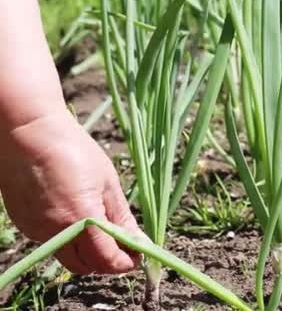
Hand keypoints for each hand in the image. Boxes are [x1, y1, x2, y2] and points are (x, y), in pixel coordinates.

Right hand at [0, 110, 140, 273]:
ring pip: (67, 256)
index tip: (138, 257)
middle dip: (107, 263)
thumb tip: (139, 242)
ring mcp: (36, 229)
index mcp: (81, 218)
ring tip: (102, 230)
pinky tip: (76, 217)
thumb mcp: (107, 182)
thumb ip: (121, 217)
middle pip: (86, 266)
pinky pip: (50, 242)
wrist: (28, 133)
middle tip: (123, 247)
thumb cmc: (73, 150)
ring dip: (87, 253)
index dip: (126, 263)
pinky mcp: (24, 223)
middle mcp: (56, 231)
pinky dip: (68, 239)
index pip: (107, 260)